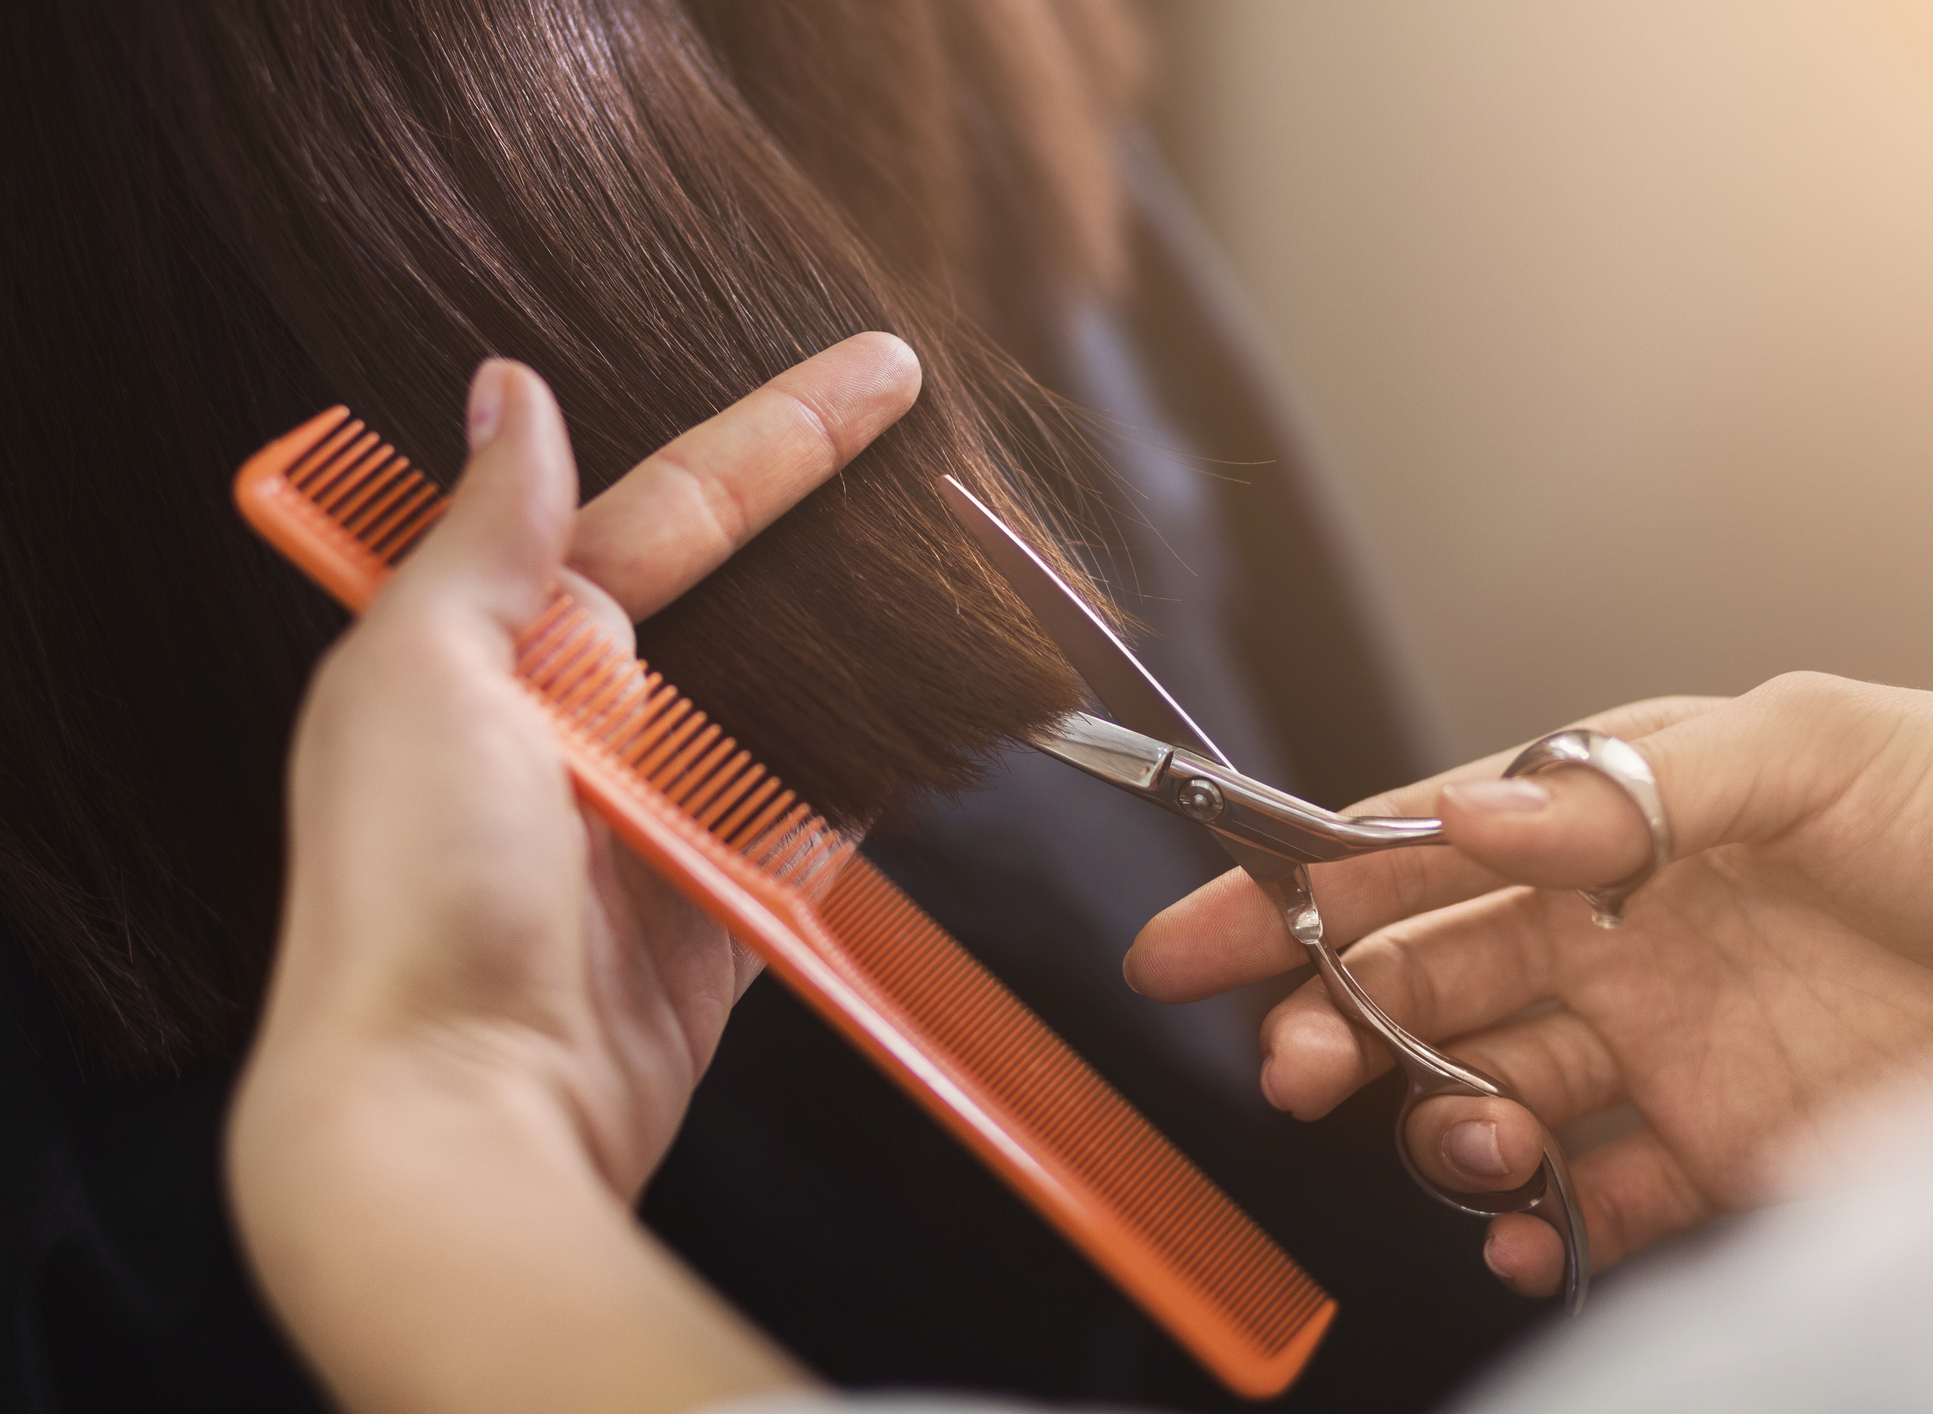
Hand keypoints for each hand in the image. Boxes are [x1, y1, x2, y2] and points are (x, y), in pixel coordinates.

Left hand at [228, 335, 916, 1413]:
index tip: (880, 373)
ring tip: (960, 579)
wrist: (455, 1115)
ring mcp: (660, 823)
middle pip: (740, 598)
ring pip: (788, 705)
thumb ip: (485, 538)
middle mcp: (582, 726)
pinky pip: (817, 824)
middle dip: (834, 527)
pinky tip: (936, 723)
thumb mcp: (417, 677)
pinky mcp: (722, 915)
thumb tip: (509, 393)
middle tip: (940, 452)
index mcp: (504, 651)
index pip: (669, 510)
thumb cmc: (408, 896)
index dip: (780, 437)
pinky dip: (874, 780)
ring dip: (864, 648)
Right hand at [1129, 674, 1932, 1296]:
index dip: (1294, 894)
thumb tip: (1464, 824)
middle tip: (1295, 1066)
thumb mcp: (1815, 748)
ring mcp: (1668, 1046)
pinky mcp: (1724, 1151)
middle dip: (1334, 1020)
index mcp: (1615, 818)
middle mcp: (1622, 931)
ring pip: (1489, 1091)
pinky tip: (1525, 1231)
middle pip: (1426, 980)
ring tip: (1461, 1137)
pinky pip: (1593, 1202)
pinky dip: (1537, 1227)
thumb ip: (1624, 791)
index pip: (1418, 853)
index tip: (1190, 940)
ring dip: (1437, 1122)